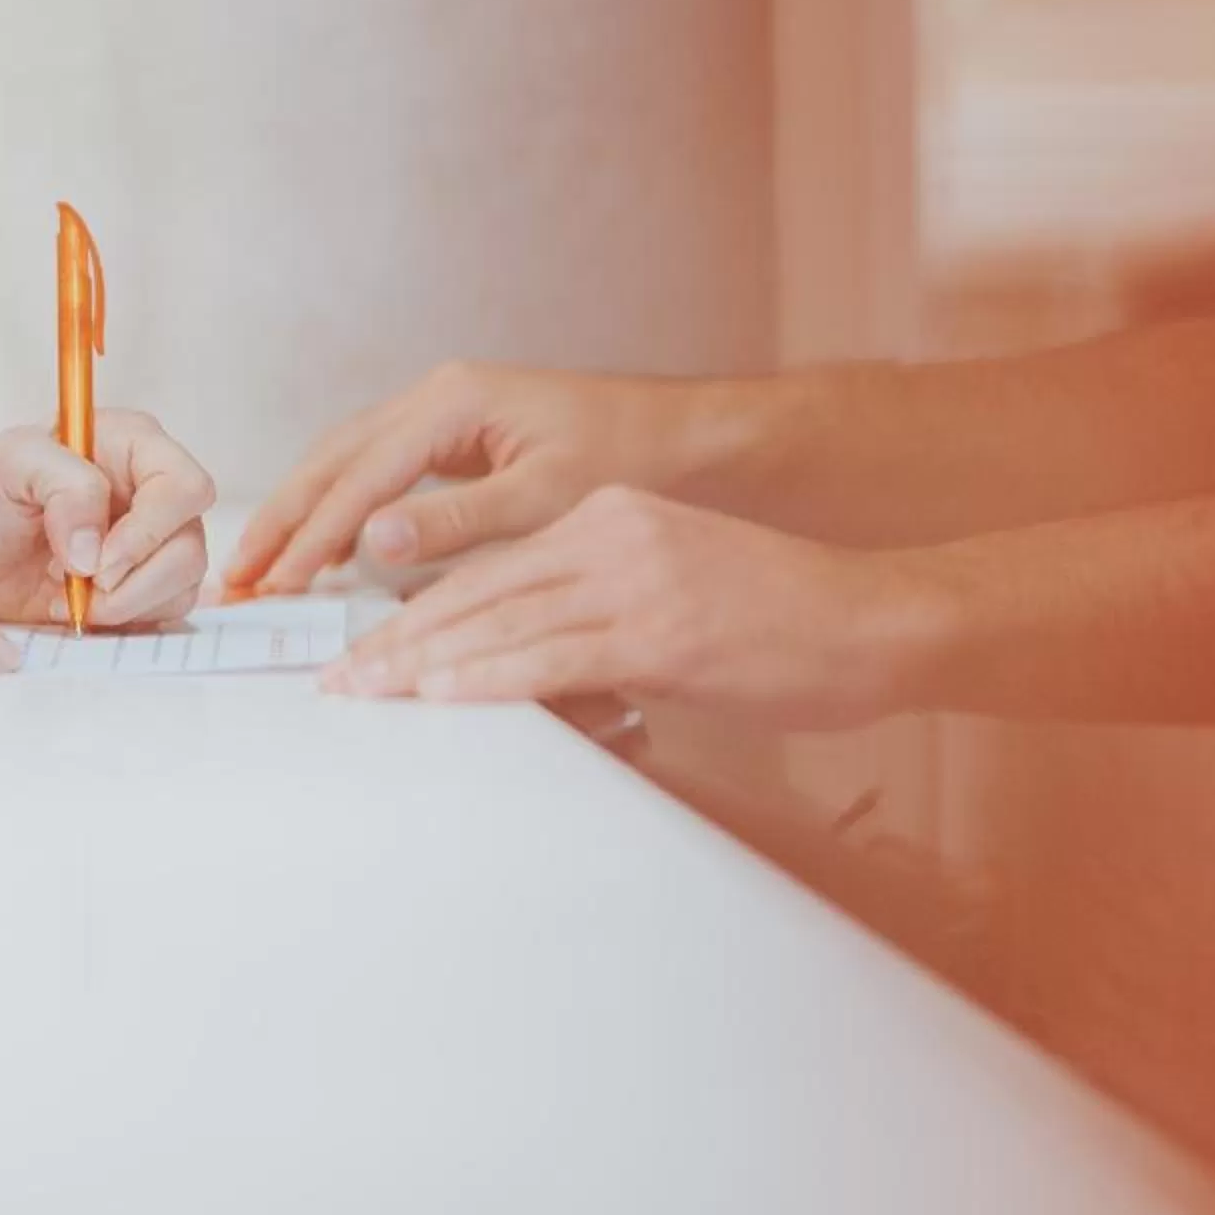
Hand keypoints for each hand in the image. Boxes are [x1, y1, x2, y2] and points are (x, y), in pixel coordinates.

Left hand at [0, 410, 217, 626]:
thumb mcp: (12, 464)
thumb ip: (63, 486)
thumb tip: (95, 550)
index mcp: (135, 445)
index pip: (184, 487)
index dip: (150, 531)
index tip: (98, 563)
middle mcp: (155, 493)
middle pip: (189, 545)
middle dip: (133, 579)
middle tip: (77, 585)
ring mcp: (156, 542)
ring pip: (183, 584)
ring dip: (122, 603)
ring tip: (66, 592)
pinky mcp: (148, 585)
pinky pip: (164, 611)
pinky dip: (120, 619)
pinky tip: (75, 604)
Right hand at [228, 363, 744, 598]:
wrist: (683, 435)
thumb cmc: (628, 458)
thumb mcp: (546, 497)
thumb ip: (456, 521)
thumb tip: (370, 541)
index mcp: (453, 402)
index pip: (361, 476)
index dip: (312, 535)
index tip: (276, 586)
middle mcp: (437, 396)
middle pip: (332, 458)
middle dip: (281, 518)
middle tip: (233, 577)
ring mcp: (440, 410)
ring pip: (344, 460)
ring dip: (299, 512)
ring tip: (256, 567)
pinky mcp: (450, 433)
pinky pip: (372, 467)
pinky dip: (336, 506)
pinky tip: (320, 547)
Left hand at [320, 487, 943, 730]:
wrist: (876, 622)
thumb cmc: (786, 625)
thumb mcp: (677, 604)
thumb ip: (602, 628)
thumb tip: (540, 678)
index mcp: (611, 519)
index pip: (492, 566)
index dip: (420, 609)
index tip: (369, 648)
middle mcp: (613, 535)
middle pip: (480, 589)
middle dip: (399, 640)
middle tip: (338, 678)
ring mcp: (636, 580)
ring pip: (502, 621)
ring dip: (423, 663)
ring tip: (364, 694)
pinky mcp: (660, 631)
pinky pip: (551, 657)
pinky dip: (486, 678)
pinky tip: (440, 696)